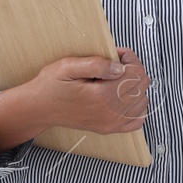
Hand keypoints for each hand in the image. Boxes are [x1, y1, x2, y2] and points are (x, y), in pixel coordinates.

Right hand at [0, 47, 148, 151]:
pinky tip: (122, 96)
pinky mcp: (109, 128)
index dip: (129, 58)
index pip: (135, 73)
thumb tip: (120, 67)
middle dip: (133, 70)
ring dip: (135, 86)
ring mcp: (110, 123)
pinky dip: (136, 106)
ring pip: (142, 101)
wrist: (39, 108)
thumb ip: (97, 64)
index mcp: (102, 96)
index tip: (116, 54)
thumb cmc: (51, 85)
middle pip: (141, 86)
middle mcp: (109, 113)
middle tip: (115, 63)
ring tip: (116, 78)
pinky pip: (136, 120)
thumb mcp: (68, 66)